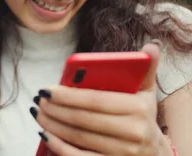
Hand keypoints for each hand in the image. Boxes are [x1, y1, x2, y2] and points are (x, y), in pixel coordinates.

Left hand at [34, 43, 168, 155]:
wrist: (153, 153)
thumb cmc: (141, 116)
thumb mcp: (146, 92)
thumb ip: (145, 68)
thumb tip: (151, 46)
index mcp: (139, 108)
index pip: (95, 99)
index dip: (67, 95)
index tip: (47, 88)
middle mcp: (133, 132)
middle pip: (83, 119)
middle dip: (55, 108)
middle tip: (39, 99)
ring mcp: (122, 152)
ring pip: (78, 137)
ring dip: (53, 124)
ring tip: (38, 113)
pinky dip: (58, 146)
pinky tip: (45, 135)